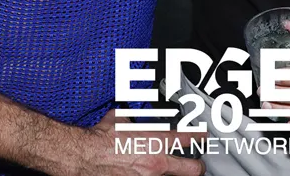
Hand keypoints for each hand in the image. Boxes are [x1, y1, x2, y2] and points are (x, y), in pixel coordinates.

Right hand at [67, 109, 206, 175]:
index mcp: (156, 142)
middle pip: (193, 169)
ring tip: (173, 170)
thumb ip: (132, 120)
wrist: (87, 156)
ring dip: (174, 174)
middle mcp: (157, 164)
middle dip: (198, 166)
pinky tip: (143, 173)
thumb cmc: (101, 139)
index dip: (199, 136)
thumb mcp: (121, 119)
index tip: (202, 137)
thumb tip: (130, 118)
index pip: (188, 138)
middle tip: (198, 164)